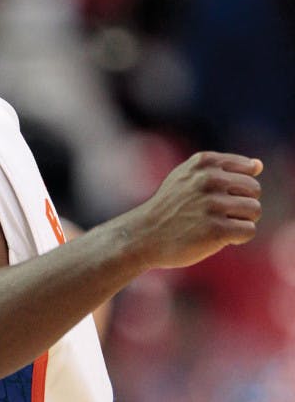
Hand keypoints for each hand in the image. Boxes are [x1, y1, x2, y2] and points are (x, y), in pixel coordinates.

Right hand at [123, 151, 261, 269]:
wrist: (143, 235)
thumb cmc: (169, 207)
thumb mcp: (187, 178)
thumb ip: (222, 169)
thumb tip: (258, 164)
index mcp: (203, 162)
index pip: (248, 169)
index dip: (237, 186)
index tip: (217, 196)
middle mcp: (208, 179)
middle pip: (255, 189)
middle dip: (242, 204)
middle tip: (219, 215)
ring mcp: (212, 205)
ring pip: (255, 210)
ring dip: (241, 221)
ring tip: (218, 225)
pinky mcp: (216, 230)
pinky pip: (249, 230)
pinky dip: (238, 237)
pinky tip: (218, 238)